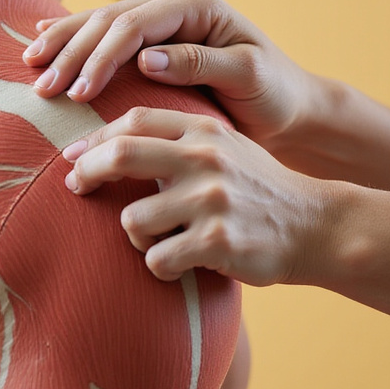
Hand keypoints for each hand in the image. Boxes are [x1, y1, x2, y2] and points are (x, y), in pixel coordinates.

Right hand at [24, 0, 317, 149]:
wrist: (289, 106)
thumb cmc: (275, 95)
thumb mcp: (248, 78)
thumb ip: (199, 64)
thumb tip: (145, 59)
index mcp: (198, 5)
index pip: (133, 26)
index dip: (100, 58)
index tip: (78, 93)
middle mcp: (176, 3)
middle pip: (108, 21)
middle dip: (71, 53)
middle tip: (41, 87)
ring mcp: (163, 18)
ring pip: (99, 23)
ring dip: (63, 45)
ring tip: (31, 67)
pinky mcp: (154, 37)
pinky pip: (105, 33)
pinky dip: (72, 37)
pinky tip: (43, 38)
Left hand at [63, 107, 333, 285]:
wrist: (316, 226)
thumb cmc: (255, 189)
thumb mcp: (224, 147)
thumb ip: (175, 139)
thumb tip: (102, 142)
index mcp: (204, 130)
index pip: (134, 121)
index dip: (95, 138)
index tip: (73, 156)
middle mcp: (206, 159)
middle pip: (121, 156)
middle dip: (87, 173)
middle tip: (74, 187)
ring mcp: (211, 200)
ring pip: (133, 220)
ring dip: (135, 236)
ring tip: (158, 241)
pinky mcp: (217, 241)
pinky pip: (157, 259)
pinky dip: (159, 266)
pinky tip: (180, 265)